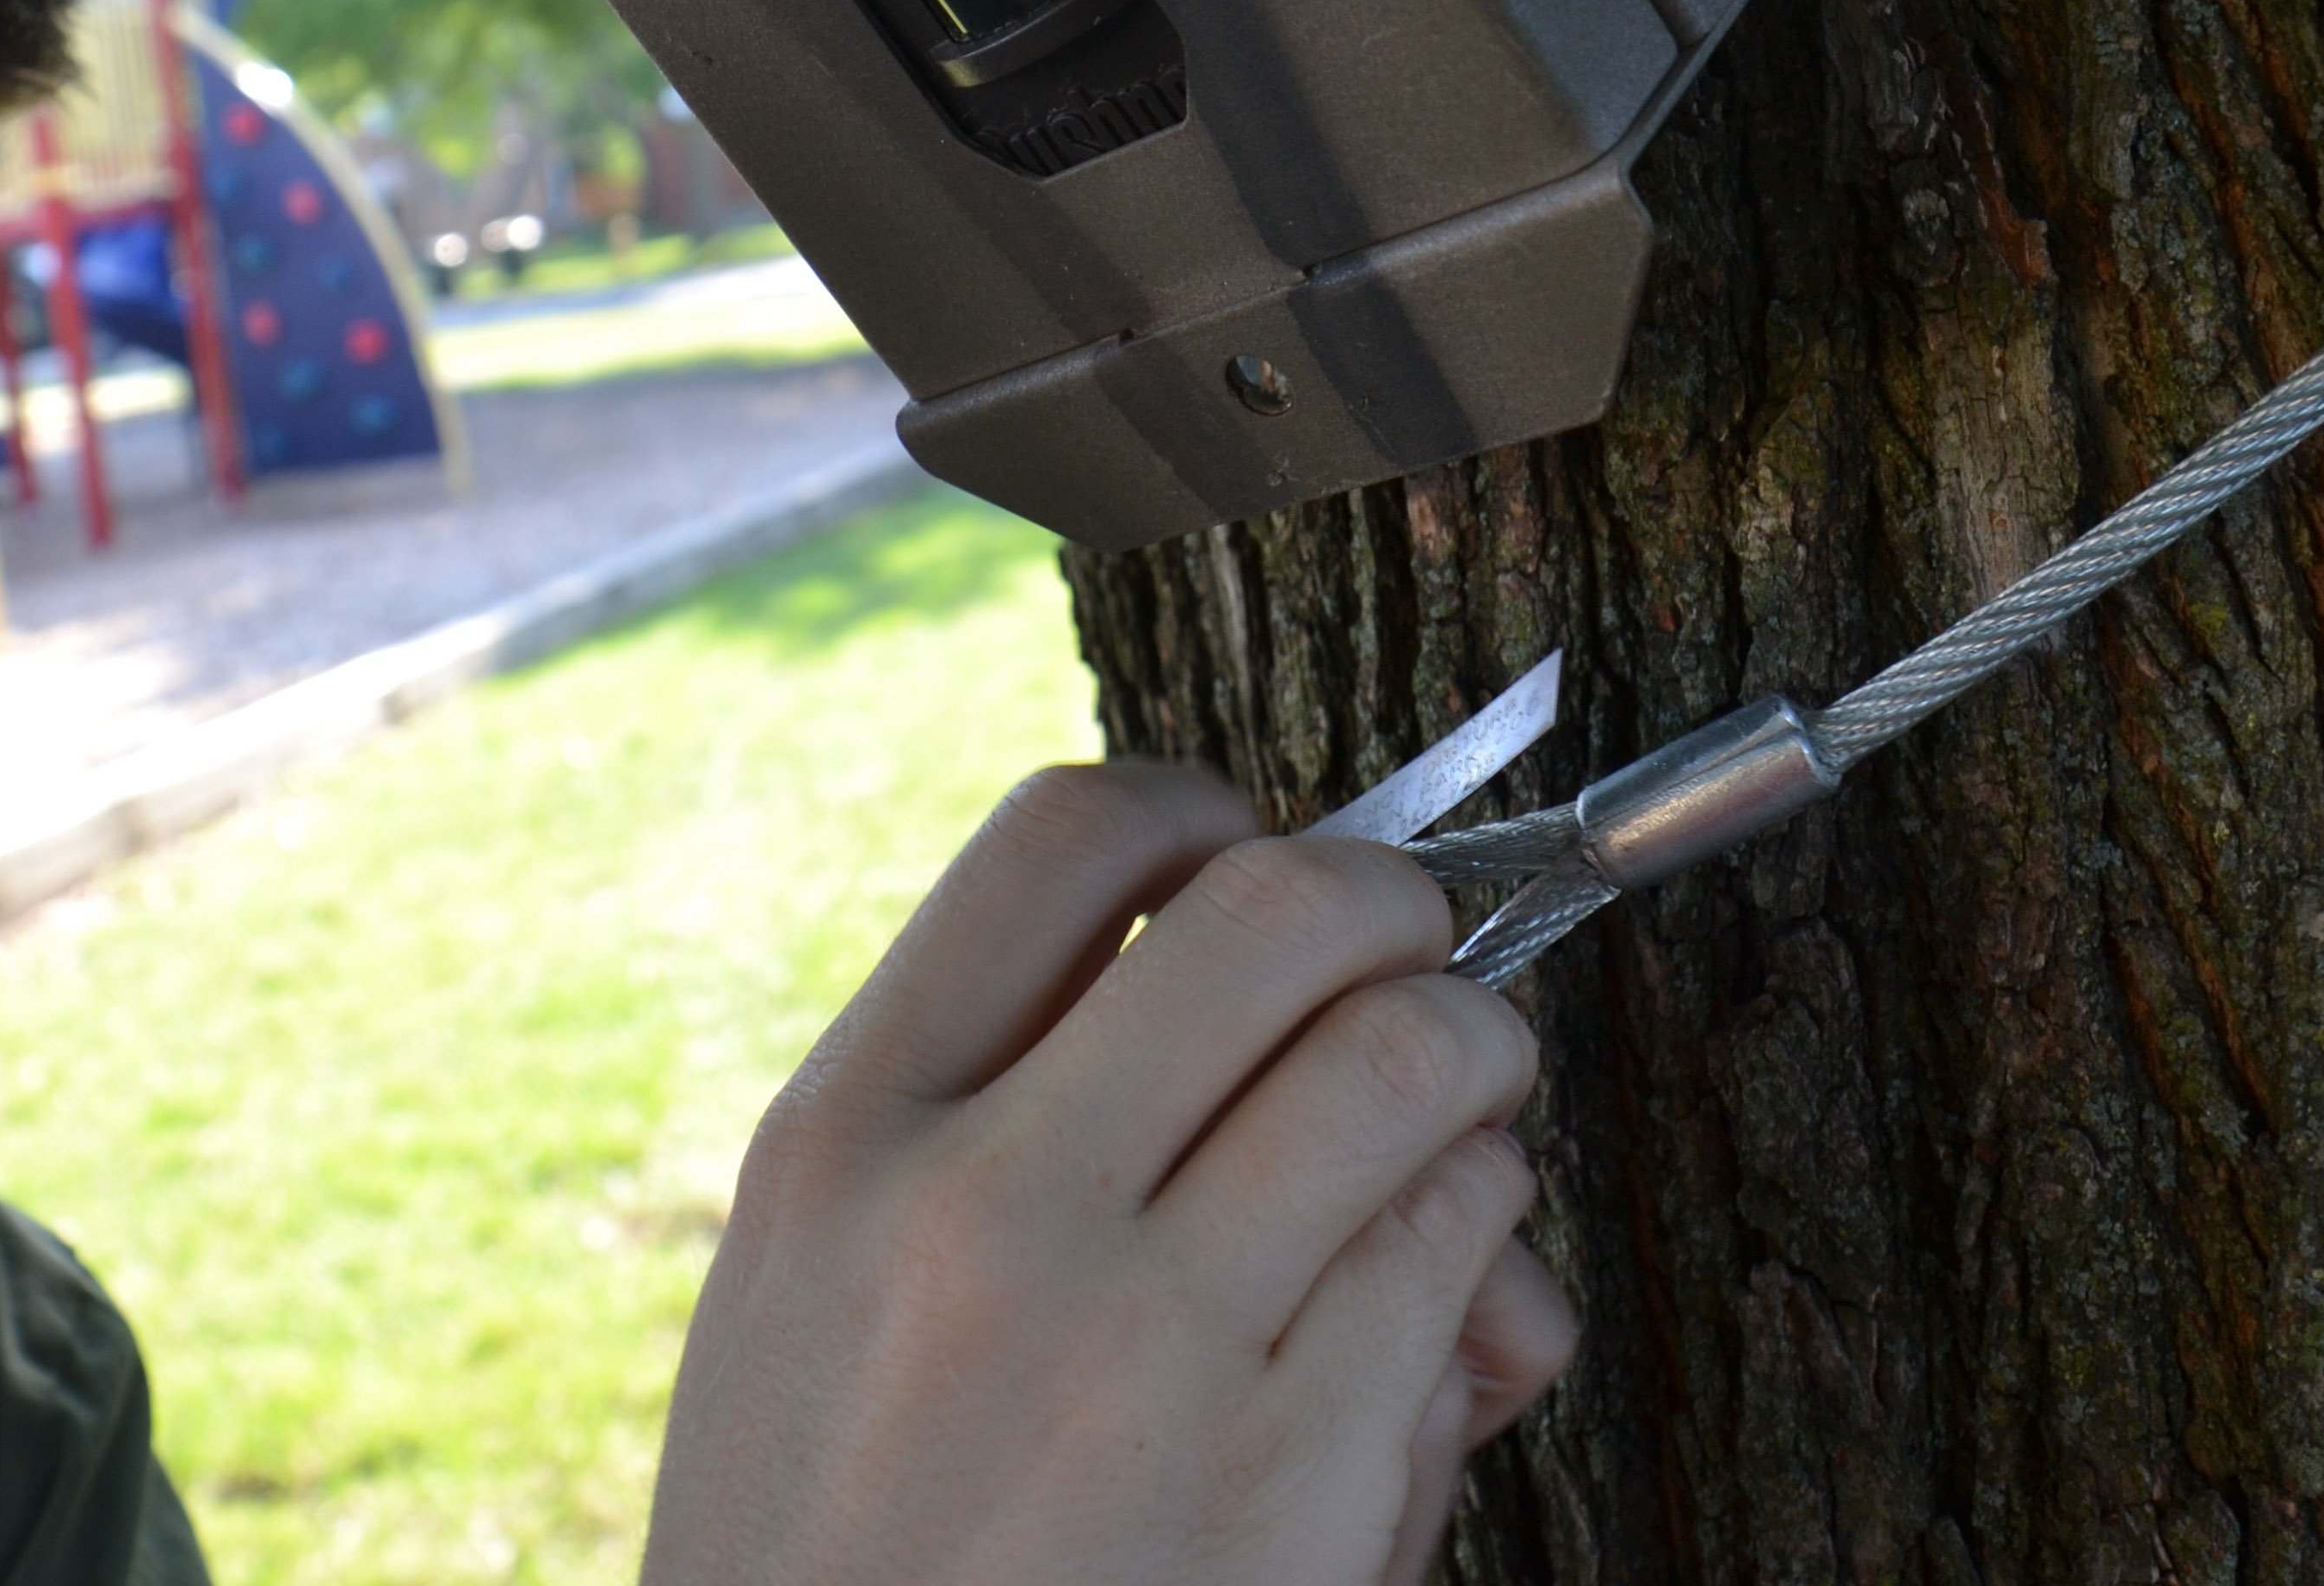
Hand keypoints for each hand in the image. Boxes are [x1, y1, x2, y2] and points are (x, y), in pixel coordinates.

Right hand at [641, 762, 1576, 1585]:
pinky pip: (1466, 1248)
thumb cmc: (851, 1573)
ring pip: (1411, 1058)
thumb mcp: (833, 1329)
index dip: (1204, 813)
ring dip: (1472, 1072)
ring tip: (1448, 1141)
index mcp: (843, 1141)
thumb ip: (1045, 1152)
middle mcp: (985, 1206)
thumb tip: (1280, 1050)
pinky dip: (1490, 1250)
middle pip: (1281, 906)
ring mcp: (1143, 1338)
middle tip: (1410, 970)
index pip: (1062, 838)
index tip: (1251, 858)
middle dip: (1398, 906)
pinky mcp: (1292, 1468)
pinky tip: (1444, 1327)